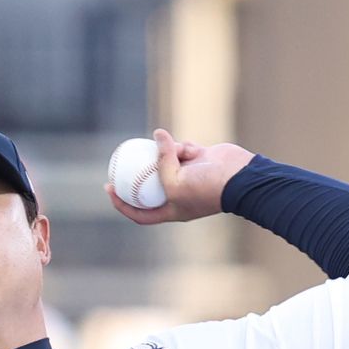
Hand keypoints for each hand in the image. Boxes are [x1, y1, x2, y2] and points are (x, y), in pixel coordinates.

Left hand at [106, 128, 253, 225]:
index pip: (140, 213)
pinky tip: (189, 147)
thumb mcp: (174, 182)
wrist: (239, 178)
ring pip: (166, 160)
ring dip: (168, 153)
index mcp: (171, 210)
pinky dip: (183, 146)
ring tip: (175, 150)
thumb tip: (156, 135)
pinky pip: (182, 148)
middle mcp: (178, 194)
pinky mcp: (198, 160)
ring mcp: (189, 176)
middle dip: (136, 173)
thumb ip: (161, 161)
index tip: (108, 189)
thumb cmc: (206, 188)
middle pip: (150, 184)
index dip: (122, 204)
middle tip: (120, 160)